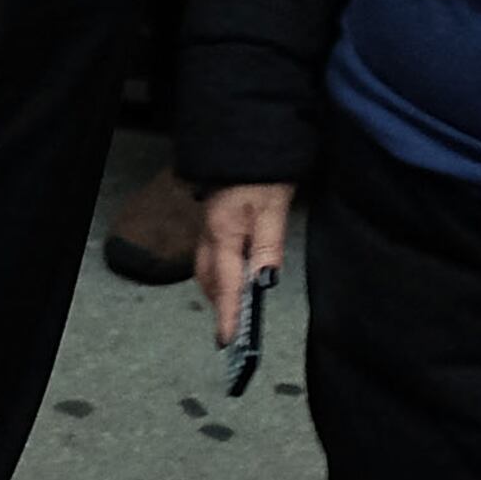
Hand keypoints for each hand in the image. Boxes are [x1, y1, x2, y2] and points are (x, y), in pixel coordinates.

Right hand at [197, 183, 292, 345]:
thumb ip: (268, 246)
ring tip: (235, 306)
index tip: (229, 340)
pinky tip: (234, 274)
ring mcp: (209, 226)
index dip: (228, 314)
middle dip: (220, 304)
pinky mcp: (214, 220)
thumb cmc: (263, 174)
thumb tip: (264, 282)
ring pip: (208, 268)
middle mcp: (210, 233)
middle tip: (235, 327)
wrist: (247, 139)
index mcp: (224, 233)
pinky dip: (220, 273)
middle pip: (210, 279)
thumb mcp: (273, 209)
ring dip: (219, 289)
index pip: (226, 283)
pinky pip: (211, 255)